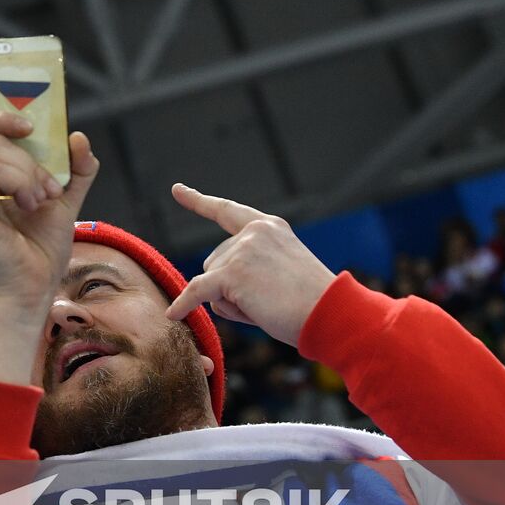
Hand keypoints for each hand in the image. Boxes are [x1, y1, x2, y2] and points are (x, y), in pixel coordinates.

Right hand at [0, 113, 97, 321]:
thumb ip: (73, 170)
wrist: (32, 289)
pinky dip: (19, 181)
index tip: (32, 124)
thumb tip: (77, 136)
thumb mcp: (64, 200)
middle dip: (28, 153)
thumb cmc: (40, 251)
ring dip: (28, 171)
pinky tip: (30, 204)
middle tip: (50, 185)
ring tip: (42, 199)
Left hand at [165, 183, 334, 347]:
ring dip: (230, 303)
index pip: (226, 211)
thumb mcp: (281, 271)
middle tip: (271, 300)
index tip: (177, 189)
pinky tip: (172, 315)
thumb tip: (203, 288)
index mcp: (268, 227)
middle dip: (230, 288)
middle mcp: (253, 232)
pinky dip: (185, 305)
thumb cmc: (311, 303)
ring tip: (267, 307)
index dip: (198, 201)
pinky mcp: (232, 273)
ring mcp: (241, 250)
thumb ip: (247, 268)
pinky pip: (198, 292)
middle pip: (214, 264)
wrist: (331, 313)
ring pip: (210, 284)